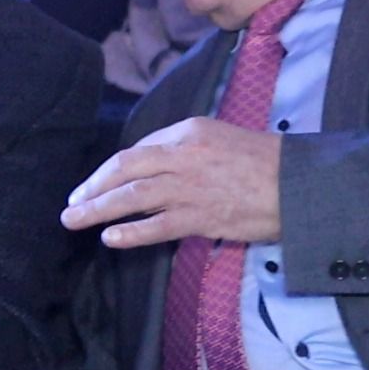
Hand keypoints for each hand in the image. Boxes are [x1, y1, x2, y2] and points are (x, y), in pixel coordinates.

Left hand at [60, 117, 282, 248]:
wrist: (298, 185)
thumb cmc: (264, 160)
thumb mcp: (219, 137)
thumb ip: (185, 148)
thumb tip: (152, 166)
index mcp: (187, 131)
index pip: (138, 148)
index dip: (112, 169)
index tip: (96, 183)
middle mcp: (182, 155)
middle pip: (124, 169)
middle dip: (93, 187)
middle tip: (70, 203)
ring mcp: (189, 188)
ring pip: (132, 198)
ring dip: (97, 209)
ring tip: (74, 219)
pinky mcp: (200, 217)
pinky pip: (156, 226)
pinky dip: (130, 233)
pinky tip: (110, 238)